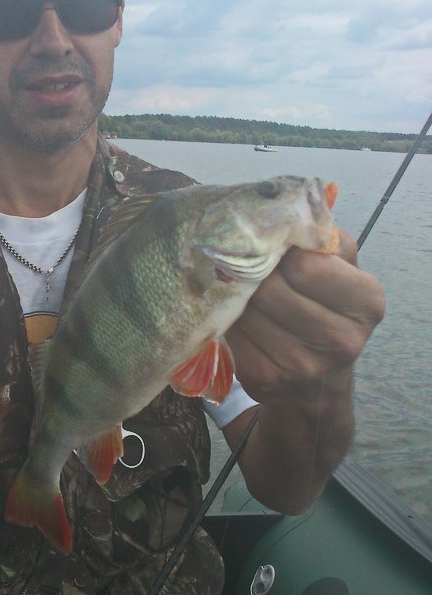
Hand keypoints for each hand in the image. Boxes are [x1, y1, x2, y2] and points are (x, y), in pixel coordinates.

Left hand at [226, 228, 384, 404]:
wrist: (318, 382)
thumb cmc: (327, 307)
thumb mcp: (341, 266)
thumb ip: (320, 235)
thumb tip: (278, 212)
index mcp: (366, 302)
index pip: (305, 264)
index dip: (282, 252)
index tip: (278, 251)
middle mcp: (341, 339)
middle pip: (270, 288)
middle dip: (255, 273)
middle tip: (252, 269)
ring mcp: (302, 365)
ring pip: (246, 309)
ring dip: (238, 296)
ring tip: (246, 292)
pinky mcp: (266, 379)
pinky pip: (231, 334)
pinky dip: (228, 320)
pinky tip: (240, 318)